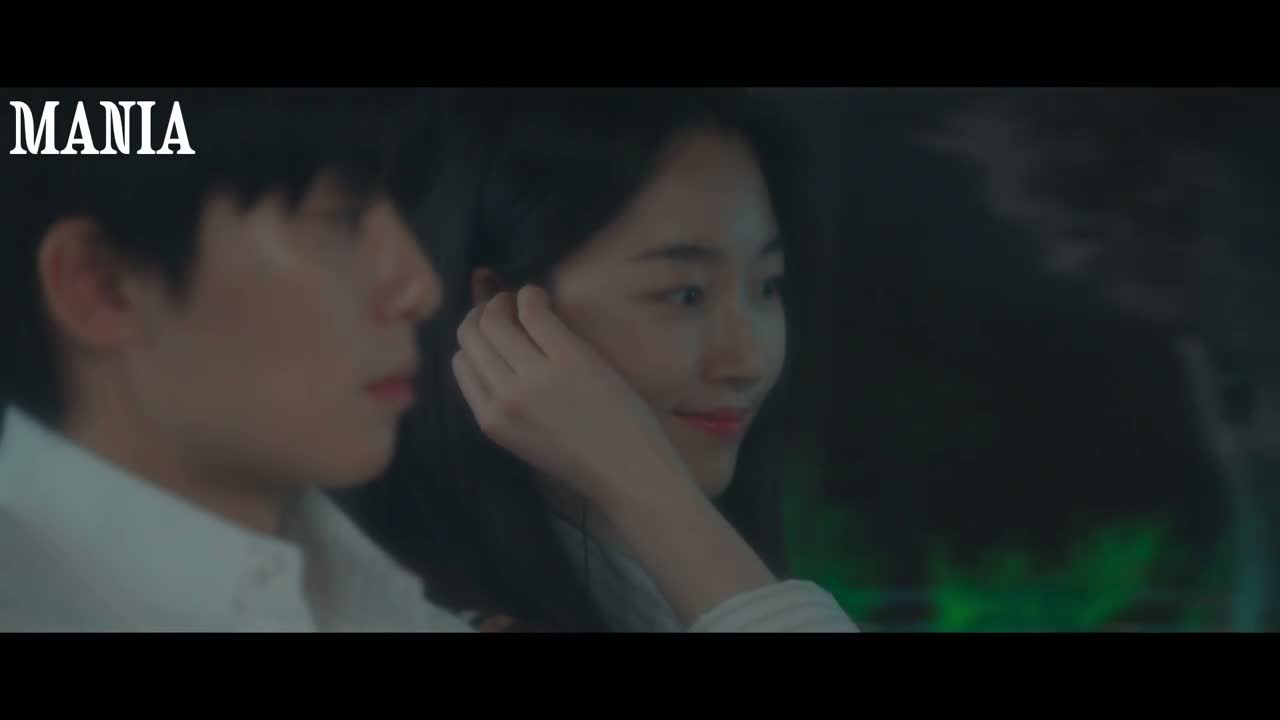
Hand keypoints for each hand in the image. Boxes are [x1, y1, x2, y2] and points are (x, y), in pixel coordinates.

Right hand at [451, 286, 687, 509]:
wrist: (627, 471)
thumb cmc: (582, 459)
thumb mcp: (524, 441)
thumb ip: (504, 406)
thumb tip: (497, 360)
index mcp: (490, 420)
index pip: (462, 364)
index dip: (474, 340)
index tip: (490, 330)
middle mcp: (504, 396)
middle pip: (472, 336)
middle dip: (481, 314)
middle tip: (502, 307)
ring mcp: (535, 376)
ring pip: (495, 320)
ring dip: (503, 301)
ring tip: (521, 300)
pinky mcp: (568, 357)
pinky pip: (533, 312)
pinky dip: (531, 295)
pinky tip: (540, 296)